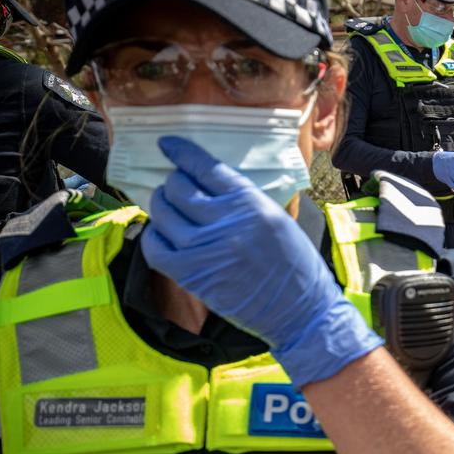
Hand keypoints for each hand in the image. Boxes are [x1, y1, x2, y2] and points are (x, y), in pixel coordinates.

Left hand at [141, 137, 382, 385]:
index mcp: (250, 202)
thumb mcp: (277, 219)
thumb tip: (210, 185)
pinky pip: (156, 247)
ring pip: (163, 213)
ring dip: (161, 206)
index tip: (167, 144)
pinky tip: (162, 234)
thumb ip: (245, 201)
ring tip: (166, 207)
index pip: (205, 167)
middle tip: (175, 188)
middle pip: (179, 187)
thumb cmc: (295, 264)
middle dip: (173, 183)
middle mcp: (225, 221)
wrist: (300, 309)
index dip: (181, 153)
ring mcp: (205, 248)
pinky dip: (154, 236)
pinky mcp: (192, 275)